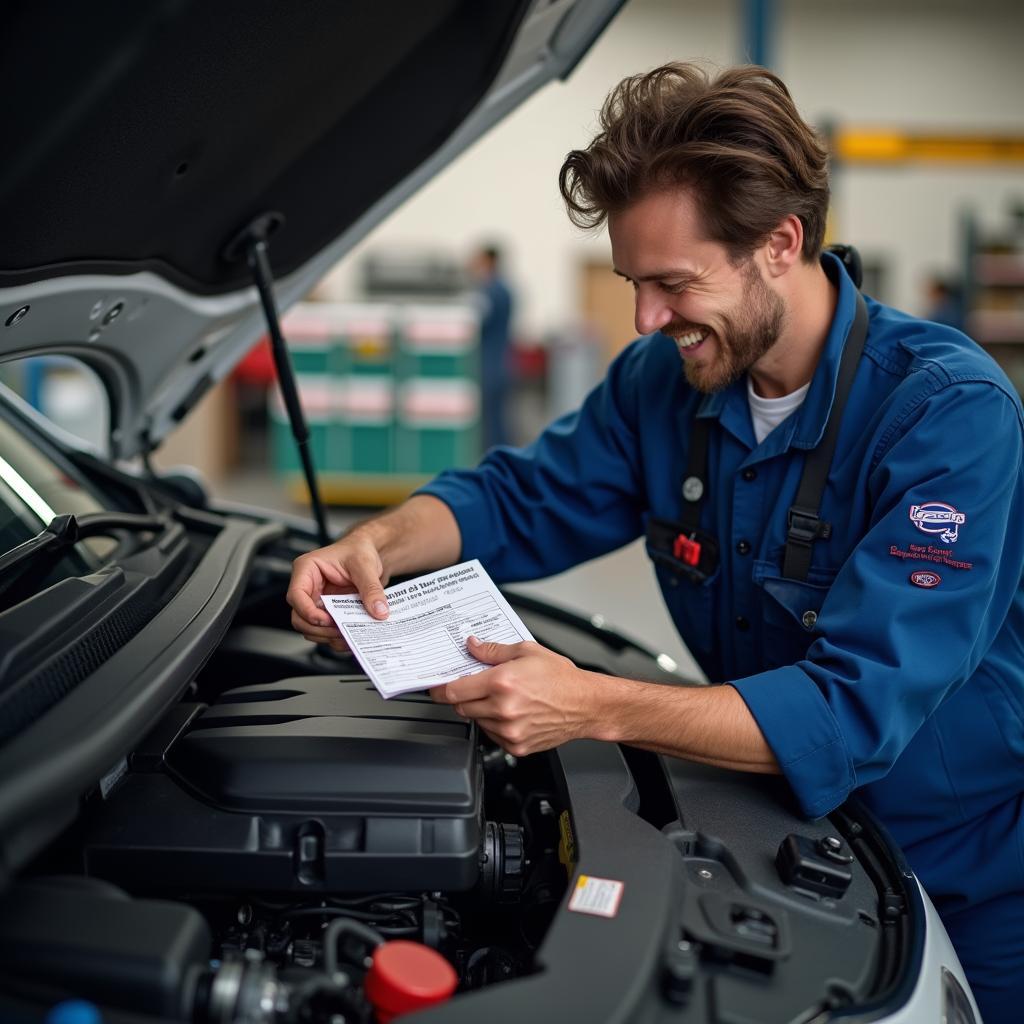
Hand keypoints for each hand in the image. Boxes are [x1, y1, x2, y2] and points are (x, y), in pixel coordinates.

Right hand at [286, 531, 390, 649]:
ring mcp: (316, 601)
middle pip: (299, 617)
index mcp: (307, 569)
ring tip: (348, 636)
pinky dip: (335, 638)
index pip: (296, 595)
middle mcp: (308, 587)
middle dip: (318, 628)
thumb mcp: (366, 566)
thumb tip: (379, 611)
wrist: (369, 554)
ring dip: (326, 636)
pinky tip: (350, 637)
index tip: (326, 620)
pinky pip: (324, 630)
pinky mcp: (327, 612)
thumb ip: (372, 588)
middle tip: (340, 631)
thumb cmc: (359, 551)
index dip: (307, 611)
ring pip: (309, 628)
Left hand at [429, 636, 594, 755]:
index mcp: (502, 682)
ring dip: (480, 710)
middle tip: (475, 687)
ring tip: (503, 698)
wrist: (585, 705)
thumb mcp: (526, 651)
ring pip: (476, 722)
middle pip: (461, 707)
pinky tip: (512, 712)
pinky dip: (495, 724)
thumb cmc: (561, 678)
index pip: (454, 691)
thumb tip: (472, 646)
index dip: (440, 689)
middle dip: (463, 696)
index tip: (436, 687)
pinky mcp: (516, 746)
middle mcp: (503, 709)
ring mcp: (509, 731)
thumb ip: (492, 651)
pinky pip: (492, 736)